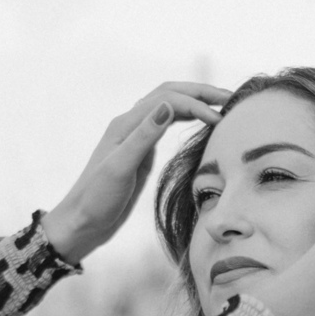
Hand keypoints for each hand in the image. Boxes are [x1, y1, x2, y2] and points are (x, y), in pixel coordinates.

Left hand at [42, 82, 231, 263]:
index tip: (221, 121)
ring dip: (194, 101)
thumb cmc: (98, 200)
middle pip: (169, 93)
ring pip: (168, 105)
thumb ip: (143, 137)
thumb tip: (167, 106)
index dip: (196, 104)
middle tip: (231, 97)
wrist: (82, 223)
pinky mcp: (140, 152)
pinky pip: (165, 123)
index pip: (168, 99)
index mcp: (126, 125)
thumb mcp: (120, 169)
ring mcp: (135, 137)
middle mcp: (130, 125)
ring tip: (222, 105)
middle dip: (200, 92)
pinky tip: (199, 123)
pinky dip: (185, 117)